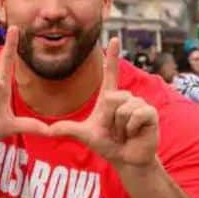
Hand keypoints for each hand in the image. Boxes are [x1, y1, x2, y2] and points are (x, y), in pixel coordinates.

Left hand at [48, 37, 158, 167]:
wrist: (126, 159)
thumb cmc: (108, 145)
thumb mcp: (85, 135)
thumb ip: (67, 129)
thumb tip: (48, 130)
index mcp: (109, 98)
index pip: (110, 74)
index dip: (111, 57)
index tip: (113, 38)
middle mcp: (125, 97)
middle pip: (111, 98)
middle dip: (109, 120)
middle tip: (114, 131)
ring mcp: (139, 103)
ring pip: (122, 109)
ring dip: (119, 127)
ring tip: (124, 133)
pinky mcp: (150, 112)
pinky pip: (135, 115)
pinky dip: (131, 128)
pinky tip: (135, 133)